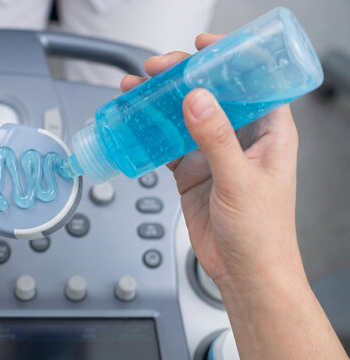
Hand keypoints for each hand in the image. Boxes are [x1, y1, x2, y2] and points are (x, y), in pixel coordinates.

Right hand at [121, 33, 302, 285]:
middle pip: (211, 94)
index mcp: (269, 133)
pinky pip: (168, 143)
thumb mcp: (240, 181)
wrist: (243, 273)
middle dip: (183, 77)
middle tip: (158, 68)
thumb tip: (197, 99)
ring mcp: (214, 155)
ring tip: (138, 87)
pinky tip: (136, 122)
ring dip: (162, 101)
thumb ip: (216, 139)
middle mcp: (241, 138)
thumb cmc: (263, 234)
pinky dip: (151, 132)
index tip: (203, 48)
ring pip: (185, 116)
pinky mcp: (192, 172)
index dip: (229, 60)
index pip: (252, 83)